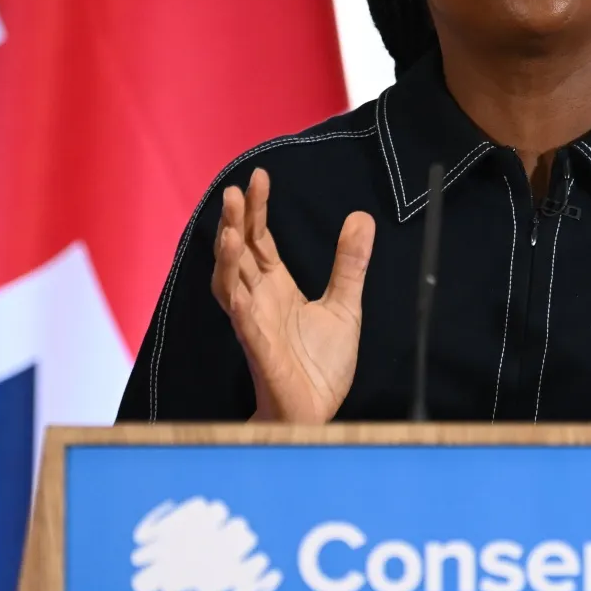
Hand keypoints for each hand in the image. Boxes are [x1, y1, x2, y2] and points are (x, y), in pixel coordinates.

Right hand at [210, 168, 375, 423]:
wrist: (315, 413)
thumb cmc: (319, 364)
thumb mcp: (345, 305)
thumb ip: (349, 264)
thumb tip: (362, 217)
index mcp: (275, 288)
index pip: (260, 241)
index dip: (257, 211)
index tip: (259, 177)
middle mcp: (258, 302)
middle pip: (239, 256)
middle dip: (236, 224)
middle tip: (236, 192)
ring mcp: (255, 329)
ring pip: (231, 289)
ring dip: (228, 262)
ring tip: (230, 233)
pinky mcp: (262, 357)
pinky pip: (247, 333)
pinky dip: (240, 313)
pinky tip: (238, 297)